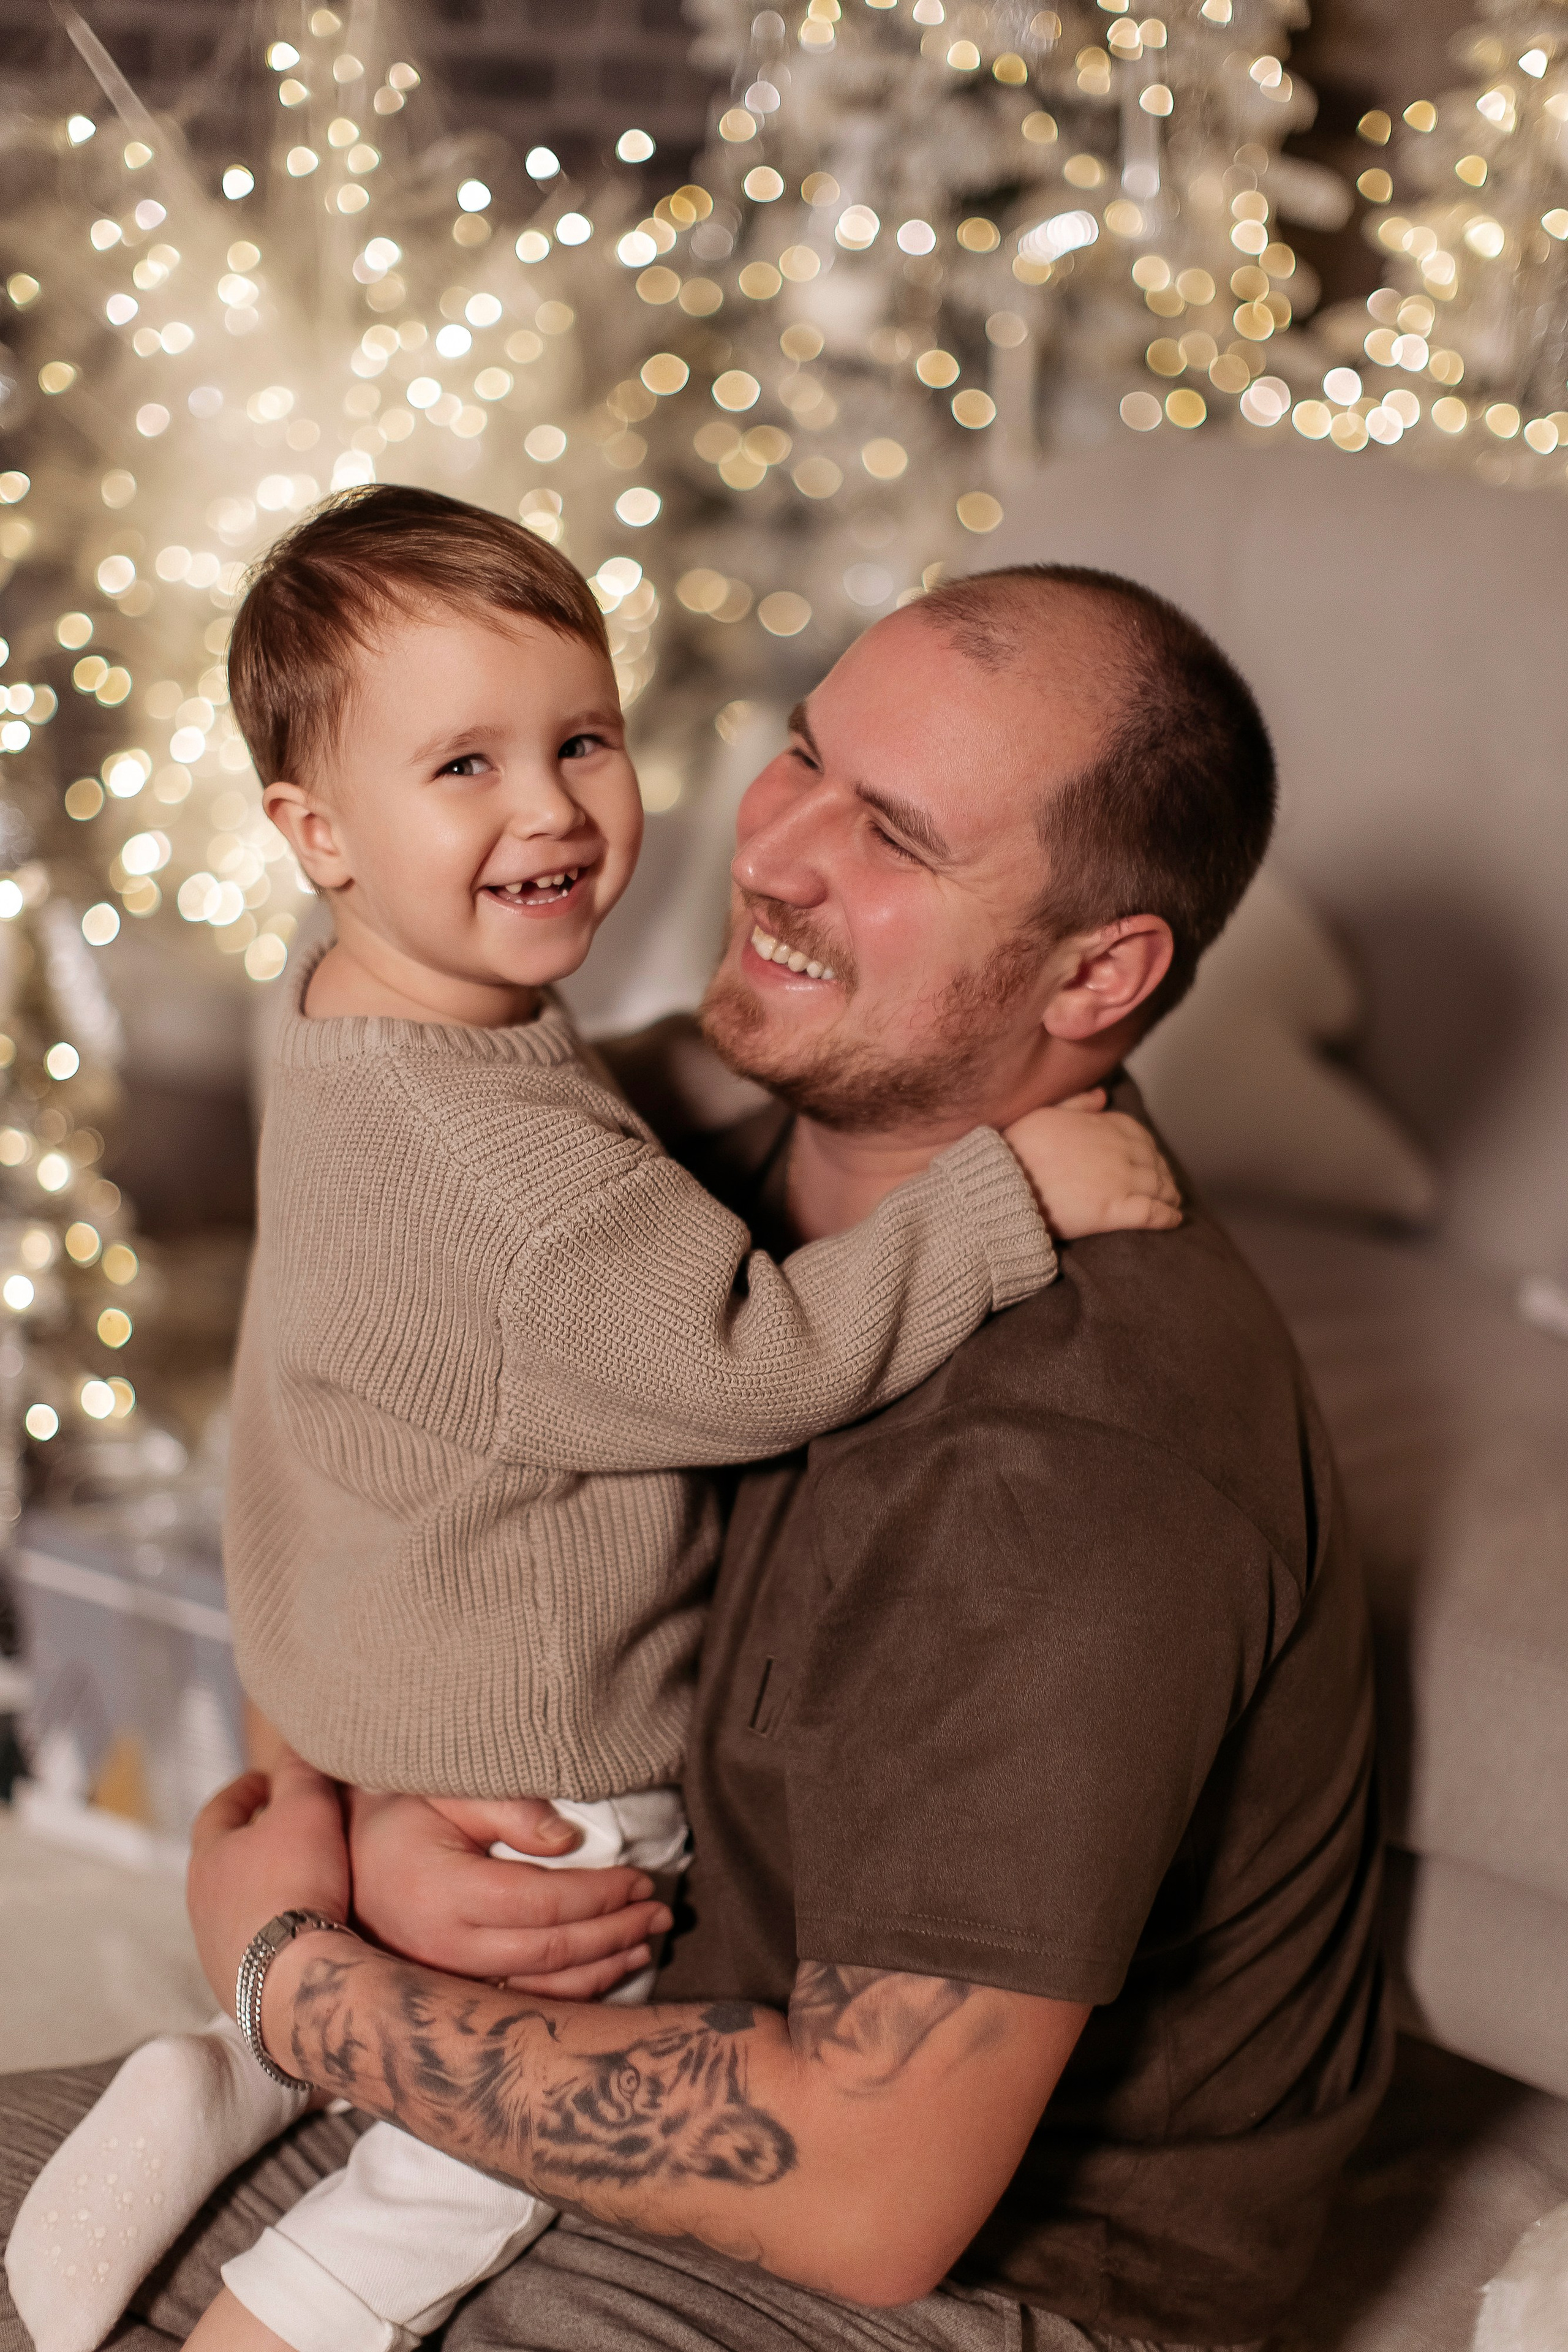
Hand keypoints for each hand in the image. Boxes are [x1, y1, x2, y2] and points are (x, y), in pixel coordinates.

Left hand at [187, 1750, 351, 2016]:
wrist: (293, 1980)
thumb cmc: (297, 1885)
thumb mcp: (307, 1809)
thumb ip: (299, 1771)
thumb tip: (295, 1744)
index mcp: (208, 1856)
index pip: (219, 1809)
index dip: (245, 1789)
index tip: (266, 1781)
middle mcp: (200, 1903)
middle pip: (223, 1859)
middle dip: (252, 1840)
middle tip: (286, 1828)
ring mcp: (214, 1949)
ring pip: (235, 1904)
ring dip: (261, 1887)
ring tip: (299, 1880)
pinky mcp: (235, 1987)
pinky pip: (252, 1945)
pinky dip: (272, 1928)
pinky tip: (301, 1931)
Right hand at [348, 1790, 673, 1998]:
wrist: (340, 1862)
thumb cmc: (401, 1818)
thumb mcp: (447, 1793)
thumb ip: (509, 1809)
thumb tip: (570, 1841)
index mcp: (445, 1895)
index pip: (544, 1904)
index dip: (602, 1895)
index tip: (642, 1879)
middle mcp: (444, 1950)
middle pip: (551, 1952)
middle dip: (616, 1933)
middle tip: (661, 1912)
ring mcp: (446, 1982)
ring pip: (541, 1989)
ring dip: (604, 1969)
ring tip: (647, 1942)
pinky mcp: (451, 1996)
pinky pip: (522, 2001)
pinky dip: (573, 1992)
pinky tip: (608, 1970)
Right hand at [1004, 1092, 1181, 1239]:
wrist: (1004, 1183)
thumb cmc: (1016, 1148)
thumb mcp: (1044, 1114)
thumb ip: (1076, 1103)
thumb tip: (1103, 1095)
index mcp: (1101, 1126)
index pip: (1137, 1133)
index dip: (1147, 1146)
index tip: (1149, 1156)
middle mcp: (1117, 1150)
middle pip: (1152, 1159)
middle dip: (1162, 1170)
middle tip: (1165, 1182)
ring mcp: (1118, 1180)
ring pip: (1157, 1184)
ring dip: (1169, 1192)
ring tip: (1173, 1200)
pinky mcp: (1113, 1211)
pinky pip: (1151, 1212)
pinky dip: (1168, 1216)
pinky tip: (1176, 1219)